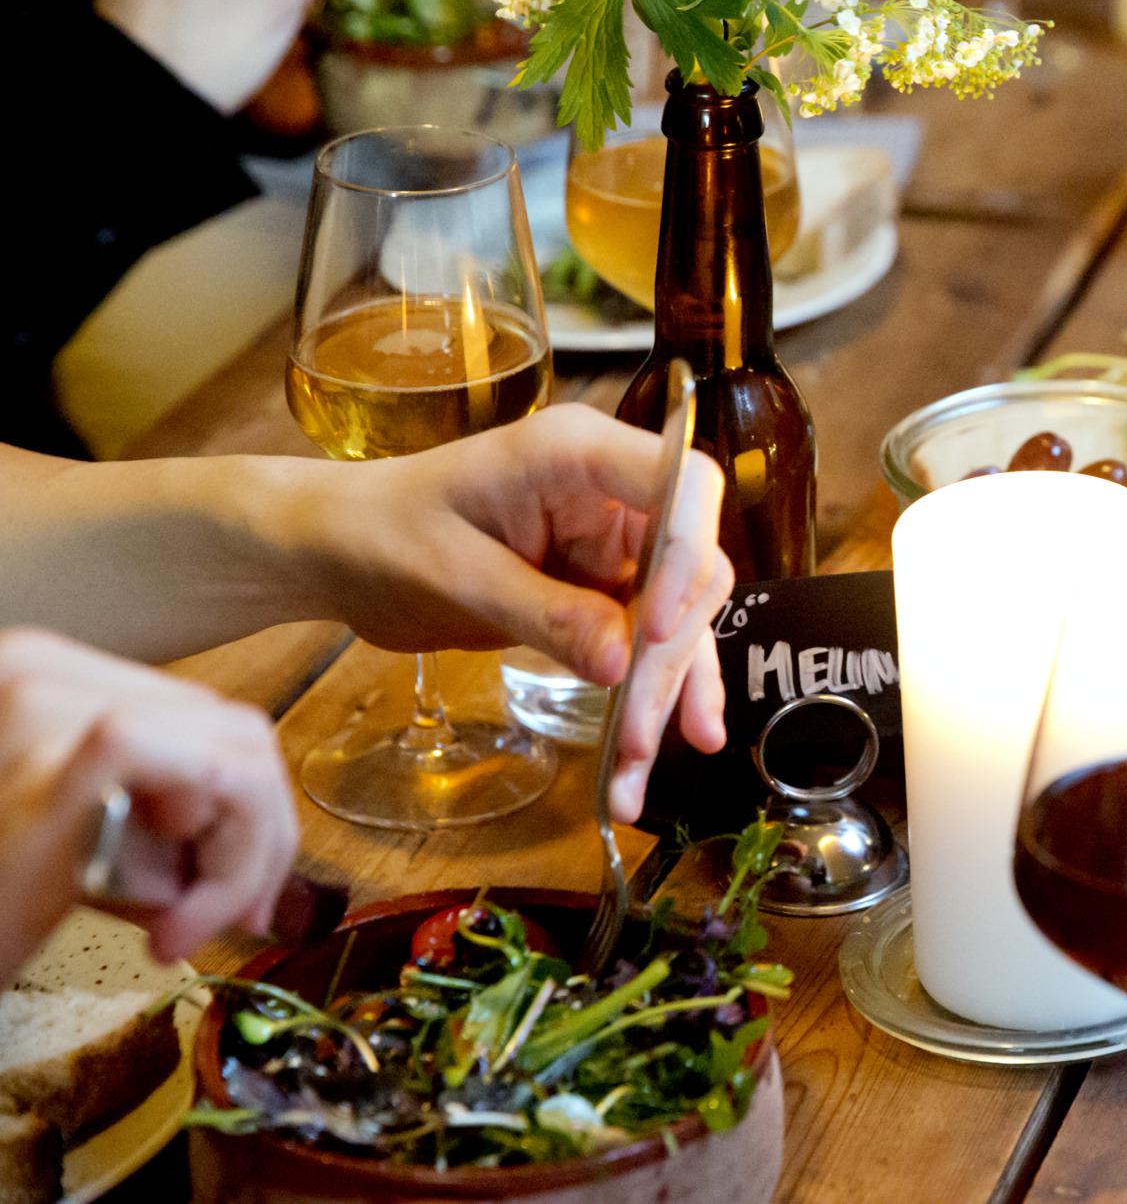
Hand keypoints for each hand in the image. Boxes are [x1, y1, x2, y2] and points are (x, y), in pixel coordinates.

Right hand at [0, 630, 295, 979]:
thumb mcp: (75, 831)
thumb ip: (147, 802)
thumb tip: (258, 830)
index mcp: (40, 677)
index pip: (199, 714)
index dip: (244, 803)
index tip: (241, 888)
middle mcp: (35, 669)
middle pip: (230, 727)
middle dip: (256, 831)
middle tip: (235, 917)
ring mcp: (41, 705)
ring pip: (233, 749)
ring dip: (241, 855)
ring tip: (185, 926)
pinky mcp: (61, 763)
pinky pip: (210, 773)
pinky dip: (225, 852)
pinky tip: (172, 922)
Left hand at [281, 405, 735, 820]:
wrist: (341, 550)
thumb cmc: (382, 535)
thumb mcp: (455, 575)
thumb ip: (545, 612)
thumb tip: (621, 664)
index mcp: (578, 453)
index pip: (684, 485)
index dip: (687, 555)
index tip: (656, 632)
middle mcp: (614, 492)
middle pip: (689, 566)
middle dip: (667, 657)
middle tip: (635, 738)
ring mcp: (616, 542)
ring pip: (679, 615)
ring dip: (666, 691)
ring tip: (638, 769)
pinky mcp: (607, 589)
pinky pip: (648, 642)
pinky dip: (646, 696)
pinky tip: (649, 750)